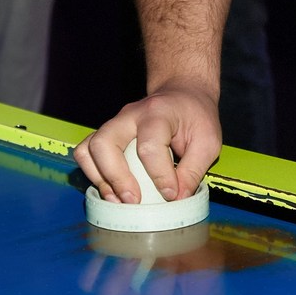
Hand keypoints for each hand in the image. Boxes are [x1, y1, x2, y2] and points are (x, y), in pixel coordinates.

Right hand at [74, 87, 220, 203]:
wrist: (182, 94)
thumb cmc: (195, 116)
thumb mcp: (208, 141)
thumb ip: (193, 170)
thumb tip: (176, 199)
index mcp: (158, 113)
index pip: (149, 146)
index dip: (160, 176)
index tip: (172, 194)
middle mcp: (129, 116)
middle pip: (105, 143)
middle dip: (116, 177)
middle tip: (133, 200)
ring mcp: (114, 124)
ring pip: (89, 149)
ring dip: (100, 178)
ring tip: (118, 199)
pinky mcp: (106, 135)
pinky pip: (86, 154)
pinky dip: (93, 174)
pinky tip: (111, 190)